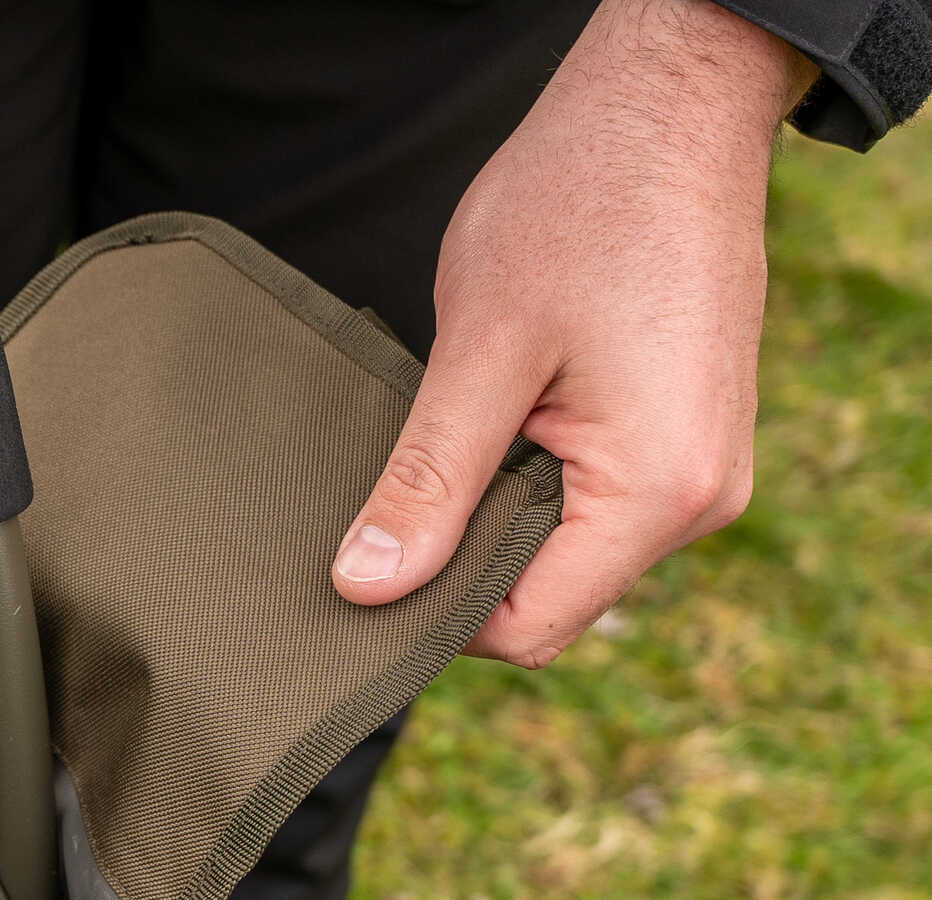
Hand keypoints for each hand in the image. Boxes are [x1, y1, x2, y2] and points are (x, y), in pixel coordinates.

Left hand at [331, 0, 814, 667]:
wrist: (667, 109)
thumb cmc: (579, 206)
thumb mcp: (480, 350)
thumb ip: (427, 479)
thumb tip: (364, 585)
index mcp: (656, 492)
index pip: (526, 626)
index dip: (436, 613)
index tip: (364, 565)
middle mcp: (698, 500)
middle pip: (547, 597)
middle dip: (461, 564)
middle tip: (389, 494)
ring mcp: (698, 469)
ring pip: (563, 551)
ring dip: (492, 514)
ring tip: (450, 435)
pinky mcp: (682, 437)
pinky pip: (590, 502)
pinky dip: (527, 480)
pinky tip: (490, 421)